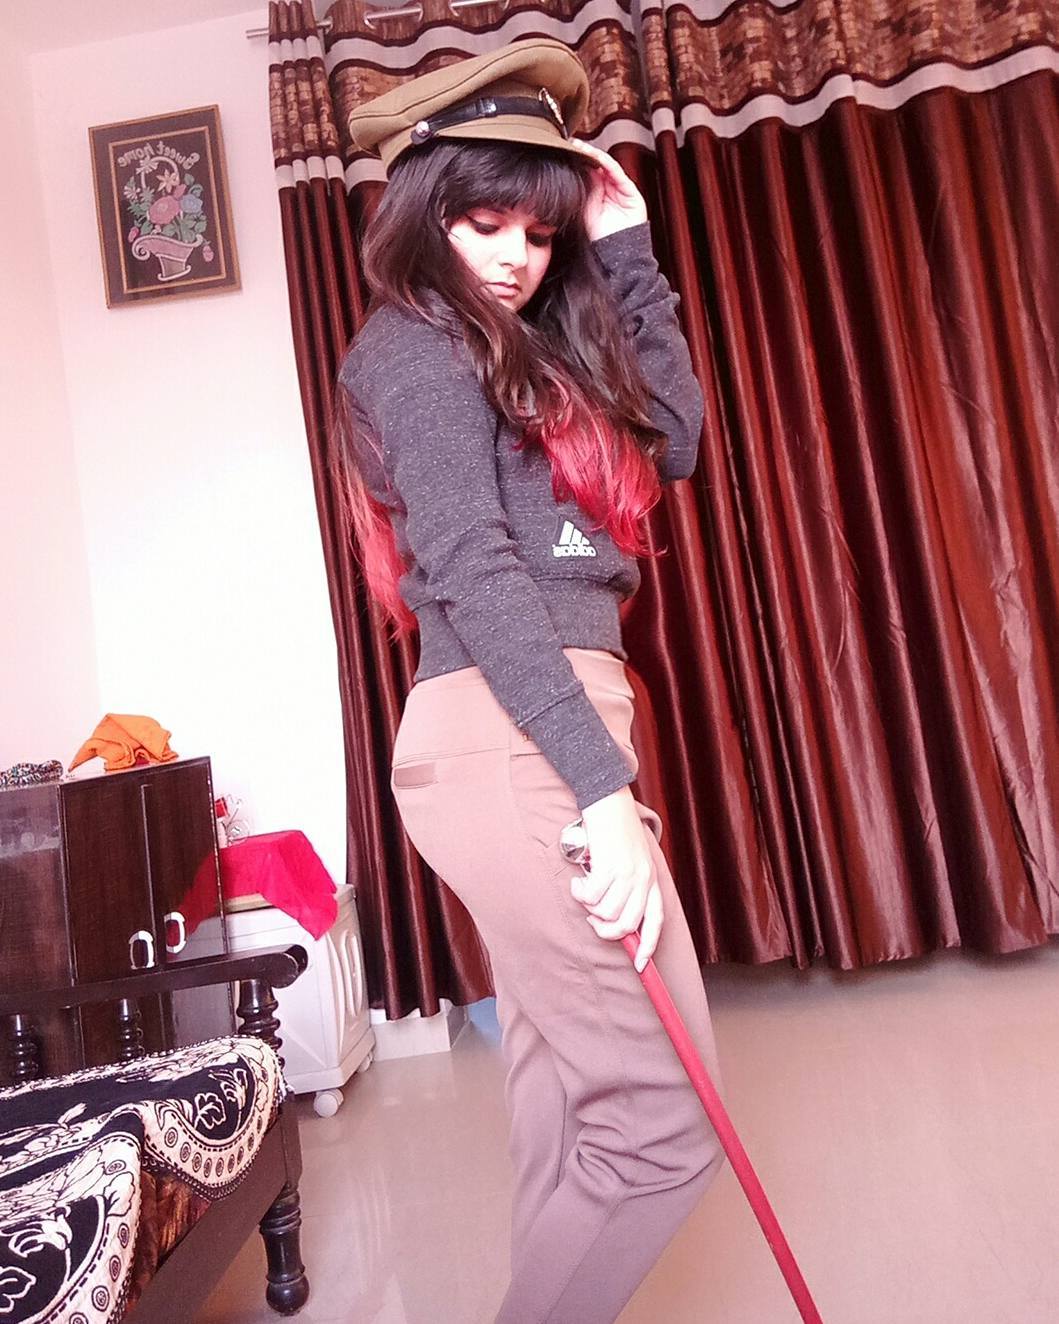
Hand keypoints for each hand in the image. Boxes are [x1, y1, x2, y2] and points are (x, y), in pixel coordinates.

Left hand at [570, 138, 648, 241]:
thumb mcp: (582, 209)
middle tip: (570, 144)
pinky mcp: (630, 191)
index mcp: (597, 193)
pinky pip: (617, 173)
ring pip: (606, 165)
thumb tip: (569, 173)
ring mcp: (620, 189)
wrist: (614, 253)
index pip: (587, 171)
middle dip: (584, 154)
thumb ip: (579, 191)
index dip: (577, 161)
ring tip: (579, 147)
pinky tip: (595, 156)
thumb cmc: (597, 236)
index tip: (563, 151)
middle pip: (596, 165)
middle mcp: (609, 189)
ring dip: (593, 154)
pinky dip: (606, 163)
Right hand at [570, 785, 663, 971]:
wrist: (609, 803)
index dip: (648, 947)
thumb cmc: (616, 833)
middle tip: (592, 919)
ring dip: (590, 908)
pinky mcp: (610, 866)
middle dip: (606, 931)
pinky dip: (580, 894)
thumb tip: (614, 919)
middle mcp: (644, 880)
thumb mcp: (631, 861)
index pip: (656, 922)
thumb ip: (629, 887)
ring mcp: (628, 874)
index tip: (640, 966)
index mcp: (652, 881)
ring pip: (607, 913)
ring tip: (584, 893)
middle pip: (627, 925)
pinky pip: (592, 896)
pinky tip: (578, 884)